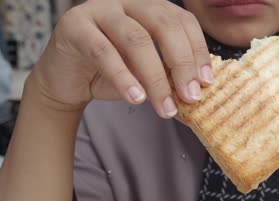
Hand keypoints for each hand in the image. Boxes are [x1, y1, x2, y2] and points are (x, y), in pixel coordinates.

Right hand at [31, 0, 211, 117]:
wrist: (68, 80)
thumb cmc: (112, 74)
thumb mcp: (148, 76)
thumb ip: (170, 81)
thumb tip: (197, 103)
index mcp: (151, 8)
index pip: (183, 21)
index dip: (198, 51)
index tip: (206, 83)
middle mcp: (128, 2)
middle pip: (164, 25)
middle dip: (182, 63)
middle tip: (191, 96)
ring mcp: (100, 9)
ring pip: (136, 39)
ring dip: (155, 78)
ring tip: (165, 108)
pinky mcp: (75, 26)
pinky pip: (104, 51)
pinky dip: (124, 77)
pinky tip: (137, 99)